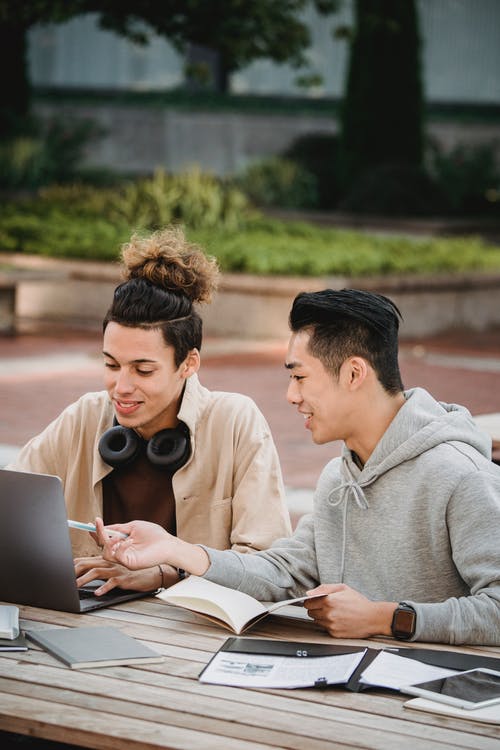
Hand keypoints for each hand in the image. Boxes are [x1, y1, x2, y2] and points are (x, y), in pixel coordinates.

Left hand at [74, 556, 176, 594]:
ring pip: (97, 571)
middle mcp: (109, 562)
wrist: (149, 574)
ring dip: (84, 579)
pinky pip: (112, 582)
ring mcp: (116, 570)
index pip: (85, 560)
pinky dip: (104, 587)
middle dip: (74, 571)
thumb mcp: (114, 569)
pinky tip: (97, 593)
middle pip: (88, 563)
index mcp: (105, 560)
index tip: (62, 573)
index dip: (72, 566)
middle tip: (64, 579)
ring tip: (75, 587)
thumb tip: (84, 572)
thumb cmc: (130, 573)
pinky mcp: (123, 578)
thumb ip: (100, 568)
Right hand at [95, 517, 209, 575]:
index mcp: (122, 542)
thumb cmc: (154, 535)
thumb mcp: (134, 526)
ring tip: (119, 536)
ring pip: (106, 554)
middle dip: (98, 534)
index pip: (106, 539)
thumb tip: (105, 526)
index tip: (91, 523)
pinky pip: (117, 556)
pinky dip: (120, 546)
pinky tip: (129, 541)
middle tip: (97, 524)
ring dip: (109, 542)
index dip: (97, 532)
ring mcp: (125, 559)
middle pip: (102, 546)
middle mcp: (122, 552)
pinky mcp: (129, 564)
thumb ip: (119, 527)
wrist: (168, 544)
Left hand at [304, 583, 393, 638]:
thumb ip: (324, 588)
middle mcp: (328, 614)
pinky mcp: (335, 634)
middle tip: (327, 607)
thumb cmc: (359, 602)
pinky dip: (329, 625)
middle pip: (310, 613)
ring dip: (322, 617)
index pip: (307, 603)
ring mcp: (331, 625)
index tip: (315, 601)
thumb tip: (309, 593)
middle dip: (316, 609)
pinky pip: (325, 629)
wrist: (373, 618)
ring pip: (317, 621)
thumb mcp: (342, 588)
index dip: (311, 601)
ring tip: (335, 613)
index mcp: (328, 600)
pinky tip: (339, 620)